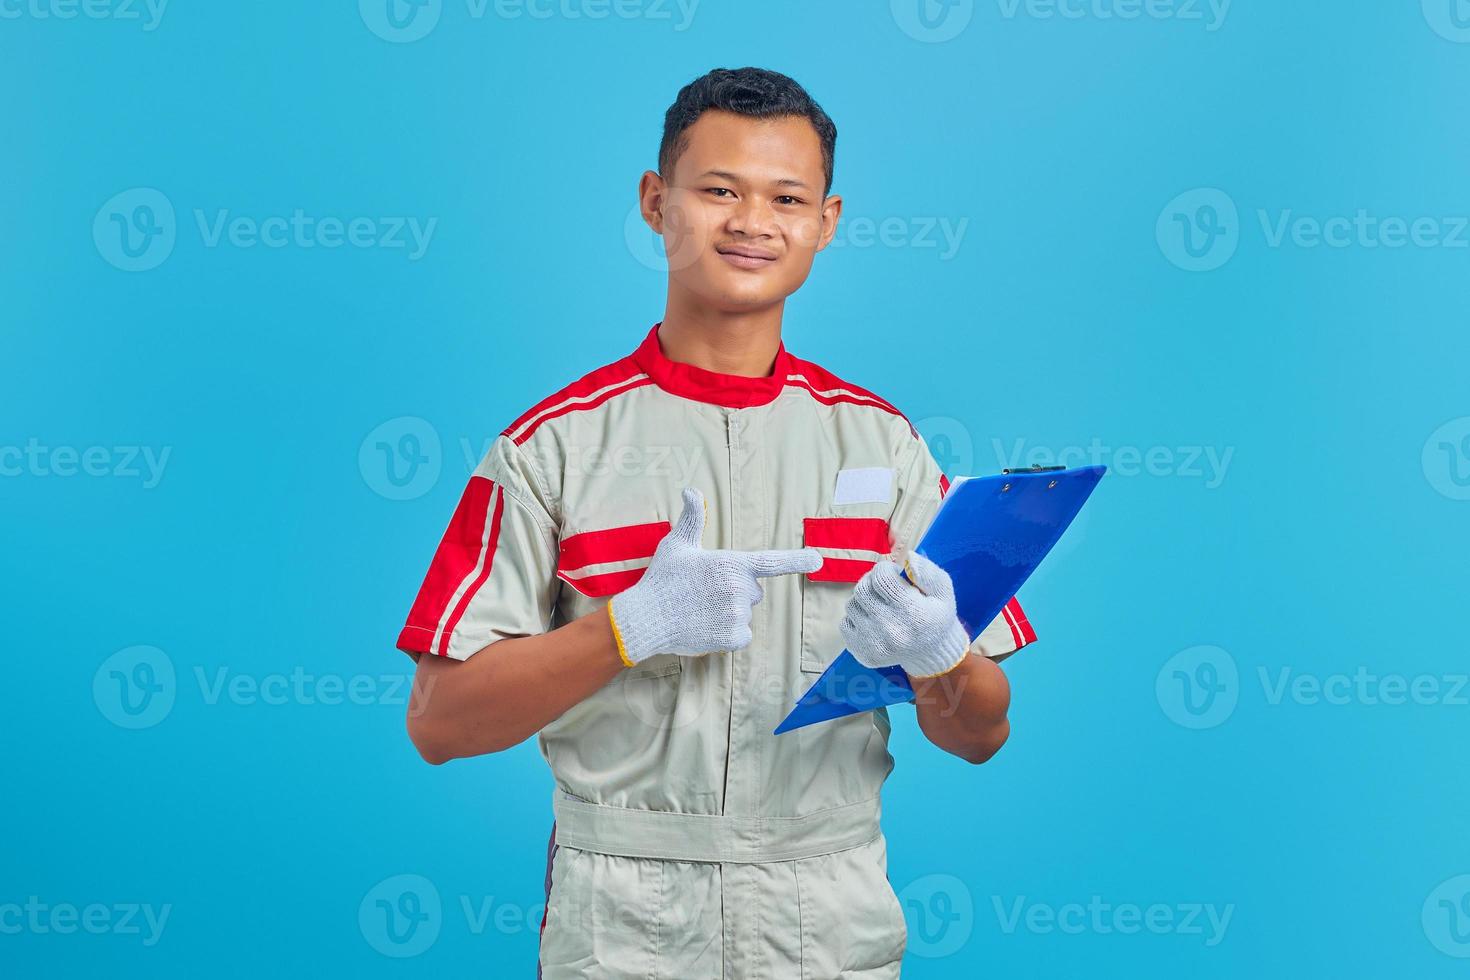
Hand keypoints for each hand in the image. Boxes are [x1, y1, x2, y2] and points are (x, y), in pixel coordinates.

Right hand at [607, 487, 822, 665]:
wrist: (646, 618)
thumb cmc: (663, 578)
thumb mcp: (677, 544)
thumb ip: (692, 519)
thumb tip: (691, 491)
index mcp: (732, 563)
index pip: (772, 560)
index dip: (798, 560)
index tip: (818, 560)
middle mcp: (741, 589)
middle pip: (753, 590)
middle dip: (735, 591)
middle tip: (704, 591)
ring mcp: (738, 614)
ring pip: (744, 613)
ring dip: (728, 613)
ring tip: (699, 609)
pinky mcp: (734, 638)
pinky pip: (741, 635)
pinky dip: (727, 633)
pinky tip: (705, 626)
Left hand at [840, 551, 970, 677]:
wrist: (931, 654)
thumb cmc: (935, 617)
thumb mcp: (943, 592)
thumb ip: (928, 572)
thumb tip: (909, 557)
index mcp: (912, 612)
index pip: (880, 578)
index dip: (885, 569)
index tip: (893, 573)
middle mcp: (891, 630)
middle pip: (862, 590)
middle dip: (871, 582)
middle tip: (883, 586)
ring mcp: (874, 644)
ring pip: (851, 605)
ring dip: (863, 600)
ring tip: (880, 604)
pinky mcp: (862, 653)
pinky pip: (845, 623)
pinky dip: (856, 618)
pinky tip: (873, 620)